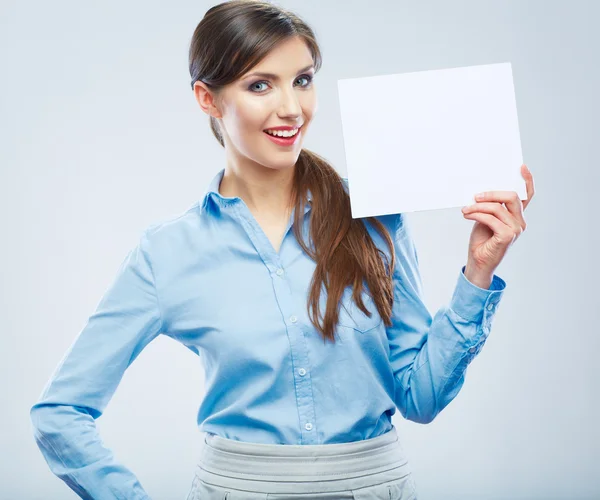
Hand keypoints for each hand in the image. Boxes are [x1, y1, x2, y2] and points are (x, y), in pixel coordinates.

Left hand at [460, 164, 534, 286]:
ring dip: (478, 206)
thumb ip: (490, 206)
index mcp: (516, 215)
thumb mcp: (485, 218)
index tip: (521, 167)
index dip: (527, 180)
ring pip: (498, 207)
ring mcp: (516, 229)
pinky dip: (477, 215)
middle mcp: (520, 222)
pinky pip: (491, 218)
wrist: (478, 261)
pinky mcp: (507, 236)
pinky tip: (467, 215)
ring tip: (465, 209)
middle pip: (512, 197)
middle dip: (492, 193)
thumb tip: (482, 191)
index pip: (527, 195)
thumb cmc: (482, 239)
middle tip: (475, 195)